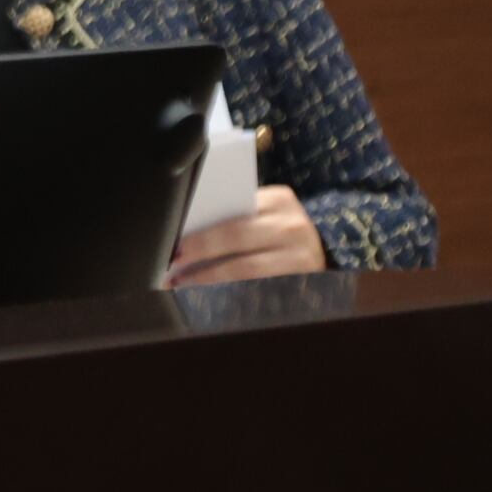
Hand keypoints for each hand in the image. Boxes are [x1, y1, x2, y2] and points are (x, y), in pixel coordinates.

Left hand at [168, 185, 327, 287]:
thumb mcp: (263, 214)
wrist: (321, 249)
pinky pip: (257, 285)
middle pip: (235, 237)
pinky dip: (227, 289)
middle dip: (198, 249)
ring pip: (245, 267)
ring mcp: (301, 254)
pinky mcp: (301, 279)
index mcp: (278, 199)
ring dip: (207, 275)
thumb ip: (234, 216)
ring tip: (179, 281)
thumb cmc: (277, 229)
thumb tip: (183, 230)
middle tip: (170, 260)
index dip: (200, 227)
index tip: (173, 238)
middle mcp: (292, 225)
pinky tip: (205, 292)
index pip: (232, 211)